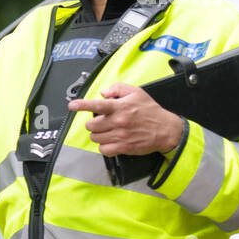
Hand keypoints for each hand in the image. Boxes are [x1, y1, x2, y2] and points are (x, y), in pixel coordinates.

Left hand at [69, 83, 184, 155]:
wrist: (166, 130)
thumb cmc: (151, 111)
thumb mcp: (137, 93)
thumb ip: (118, 89)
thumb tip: (103, 93)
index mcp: (120, 107)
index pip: (97, 105)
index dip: (82, 105)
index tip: (72, 105)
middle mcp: (119, 121)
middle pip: (92, 125)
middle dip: (93, 124)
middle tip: (101, 122)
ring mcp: (121, 136)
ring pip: (96, 138)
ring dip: (98, 135)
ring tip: (107, 131)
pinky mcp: (124, 147)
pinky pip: (103, 150)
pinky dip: (104, 146)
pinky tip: (110, 141)